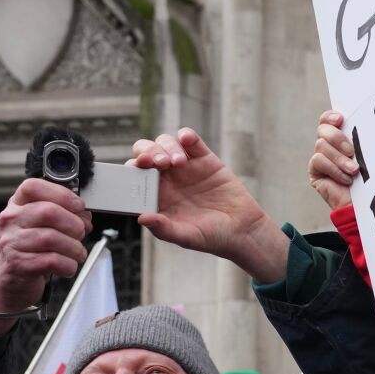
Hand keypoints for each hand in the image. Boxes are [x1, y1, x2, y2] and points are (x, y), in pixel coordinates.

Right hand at [0, 178, 92, 337]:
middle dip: (74, 224)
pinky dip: (68, 264)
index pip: (33, 186)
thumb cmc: (28, 253)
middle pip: (48, 211)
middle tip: (81, 234)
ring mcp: (11, 243)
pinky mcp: (18, 265)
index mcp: (16, 206)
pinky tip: (67, 266)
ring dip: (74, 247)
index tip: (78, 206)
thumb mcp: (39, 228)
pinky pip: (53, 260)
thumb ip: (60, 216)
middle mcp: (10, 221)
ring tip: (77, 253)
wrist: (8, 286)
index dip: (62, 194)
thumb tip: (84, 214)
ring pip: (52, 237)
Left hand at [133, 129, 288, 282]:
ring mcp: (186, 167)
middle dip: (147, 152)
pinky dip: (187, 136)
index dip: (132, 169)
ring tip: (178, 161)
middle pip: (147, 153)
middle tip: (158, 162)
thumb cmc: (211, 236)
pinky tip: (187, 140)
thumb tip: (142, 218)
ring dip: (167, 147)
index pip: (135, 175)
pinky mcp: (205, 159)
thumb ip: (163, 229)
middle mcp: (167, 178)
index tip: (137, 169)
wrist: (242, 229)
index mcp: (156, 196)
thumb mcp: (185, 237)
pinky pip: (192, 141)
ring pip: (166, 143)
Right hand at [309, 111, 358, 211]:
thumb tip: (366, 123)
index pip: (328, 119)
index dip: (330, 116)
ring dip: (339, 158)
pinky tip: (347, 179)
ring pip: (321, 145)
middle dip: (337, 138)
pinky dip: (334, 169)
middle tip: (352, 151)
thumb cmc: (371, 177)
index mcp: (341, 136)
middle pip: (323, 129)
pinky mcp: (315, 171)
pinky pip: (318, 160)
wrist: (366, 204)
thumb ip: (361, 140)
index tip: (341, 119)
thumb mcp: (367, 155)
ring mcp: (320, 158)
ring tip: (354, 170)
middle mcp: (328, 145)